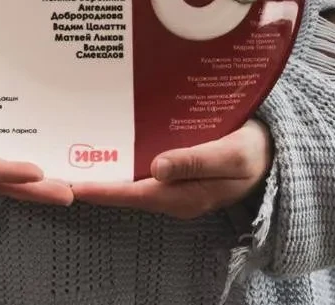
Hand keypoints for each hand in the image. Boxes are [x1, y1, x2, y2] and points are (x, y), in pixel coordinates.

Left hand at [72, 119, 270, 218]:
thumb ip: (197, 161)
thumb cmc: (253, 152)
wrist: (274, 151)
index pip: (134, 195)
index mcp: (184, 196)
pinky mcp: (176, 168)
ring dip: (105, 167)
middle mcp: (173, 193)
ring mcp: (174, 182)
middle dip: (95, 181)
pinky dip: (123, 155)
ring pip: (132, 177)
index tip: (72, 184)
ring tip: (72, 152)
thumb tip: (158, 168)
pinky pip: (143, 165)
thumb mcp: (232, 156)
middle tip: (60, 169)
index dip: (103, 190)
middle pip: (126, 190)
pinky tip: (107, 139)